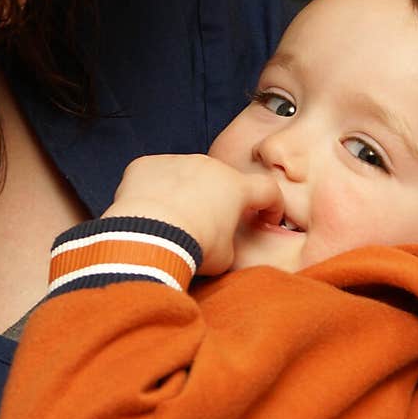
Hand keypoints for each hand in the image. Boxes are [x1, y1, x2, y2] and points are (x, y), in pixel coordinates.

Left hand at [103, 153, 281, 274]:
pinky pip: (154, 176)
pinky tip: (146, 212)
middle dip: (219, 199)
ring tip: (171, 222)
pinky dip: (153, 190)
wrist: (148, 240)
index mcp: (236, 187)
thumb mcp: (225, 257)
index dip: (271, 205)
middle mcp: (208, 166)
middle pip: (221, 180)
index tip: (265, 219)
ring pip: (185, 175)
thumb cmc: (193, 248)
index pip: (266, 189)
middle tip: (207, 225)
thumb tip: (223, 243)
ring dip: (185, 193)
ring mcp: (175, 161)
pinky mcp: (146, 165)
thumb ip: (230, 242)